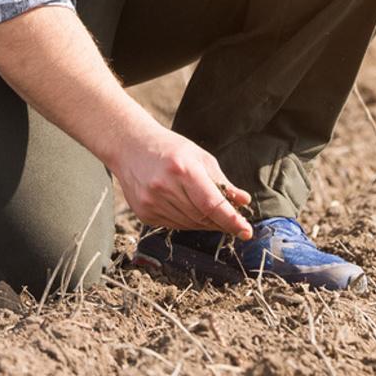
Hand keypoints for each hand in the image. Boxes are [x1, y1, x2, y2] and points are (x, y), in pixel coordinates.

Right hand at [108, 120, 252, 237]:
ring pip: (189, 225)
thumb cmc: (168, 148)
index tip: (246, 231)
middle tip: (227, 216)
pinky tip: (183, 206)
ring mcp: (152, 202)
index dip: (231, 220)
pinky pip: (174, 226)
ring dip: (203, 222)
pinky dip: (185, 221)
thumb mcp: (198, 157)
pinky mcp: (144, 212)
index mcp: (183, 169)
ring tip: (201, 206)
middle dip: (219, 220)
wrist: (129, 145)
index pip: (212, 204)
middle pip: (202, 218)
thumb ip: (221, 181)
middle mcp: (165, 187)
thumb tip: (243, 201)